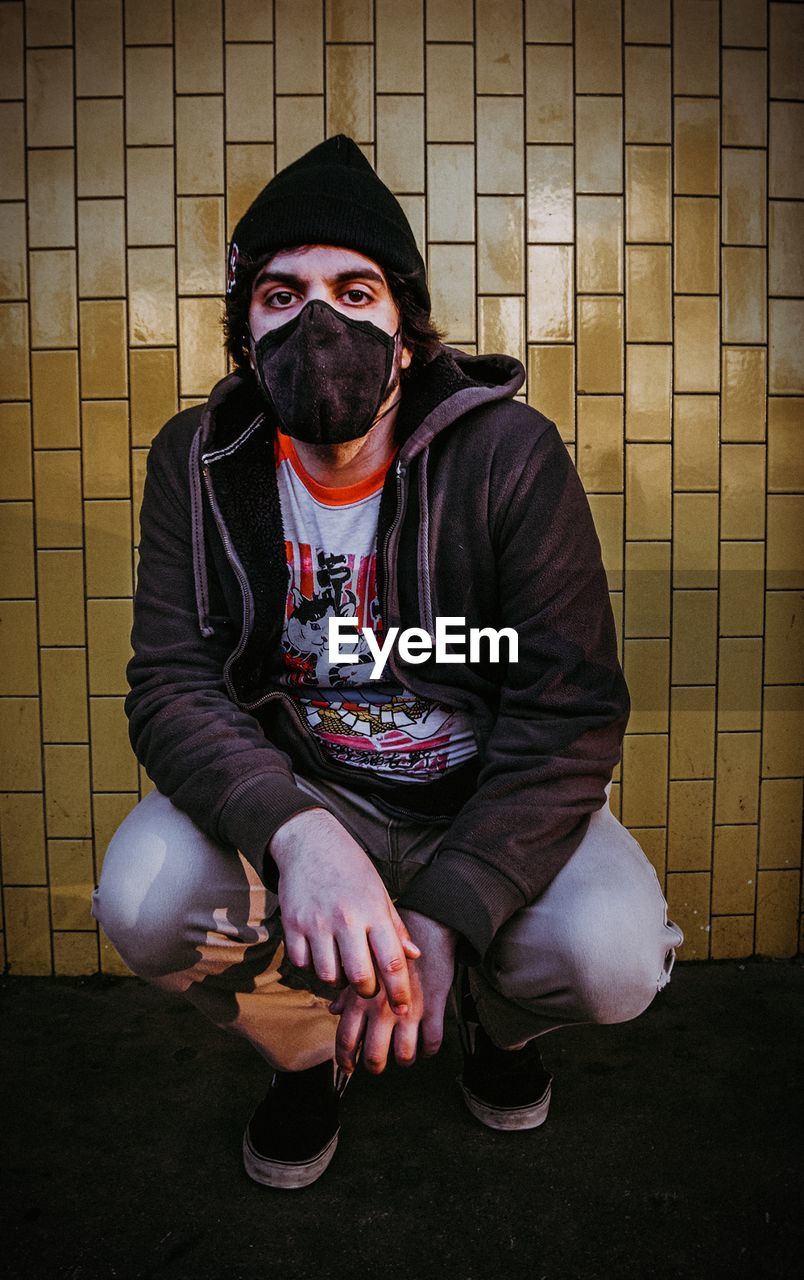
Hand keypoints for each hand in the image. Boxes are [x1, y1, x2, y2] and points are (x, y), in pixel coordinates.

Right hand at [269, 807, 420, 1011]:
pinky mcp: (291, 924)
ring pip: (329, 976)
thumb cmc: (350, 868)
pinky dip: (312, 967)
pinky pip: (302, 964)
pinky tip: (320, 955)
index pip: (392, 962)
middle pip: (360, 978)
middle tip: (369, 987)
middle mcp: (345, 919)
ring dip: (338, 980)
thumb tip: (414, 956)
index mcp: (372, 910)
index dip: (400, 992)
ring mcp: (316, 923)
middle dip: (367, 991)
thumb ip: (395, 926)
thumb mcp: (378, 891)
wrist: (308, 841)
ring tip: (343, 968)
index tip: (404, 1009)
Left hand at [328, 909, 457, 1073]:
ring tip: (403, 1054)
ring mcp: (409, 1009)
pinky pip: (432, 1042)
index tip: (349, 1067)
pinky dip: (428, 1050)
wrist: (425, 925)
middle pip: (374, 1056)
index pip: (346, 1040)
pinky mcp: (433, 1007)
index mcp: (361, 999)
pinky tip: (425, 1045)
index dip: (345, 1060)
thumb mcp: (362, 967)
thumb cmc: (389, 946)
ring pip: (405, 1055)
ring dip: (404, 1058)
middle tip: (376, 1065)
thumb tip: (333, 1011)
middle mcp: (382, 1008)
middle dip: (375, 1066)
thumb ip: (347, 992)